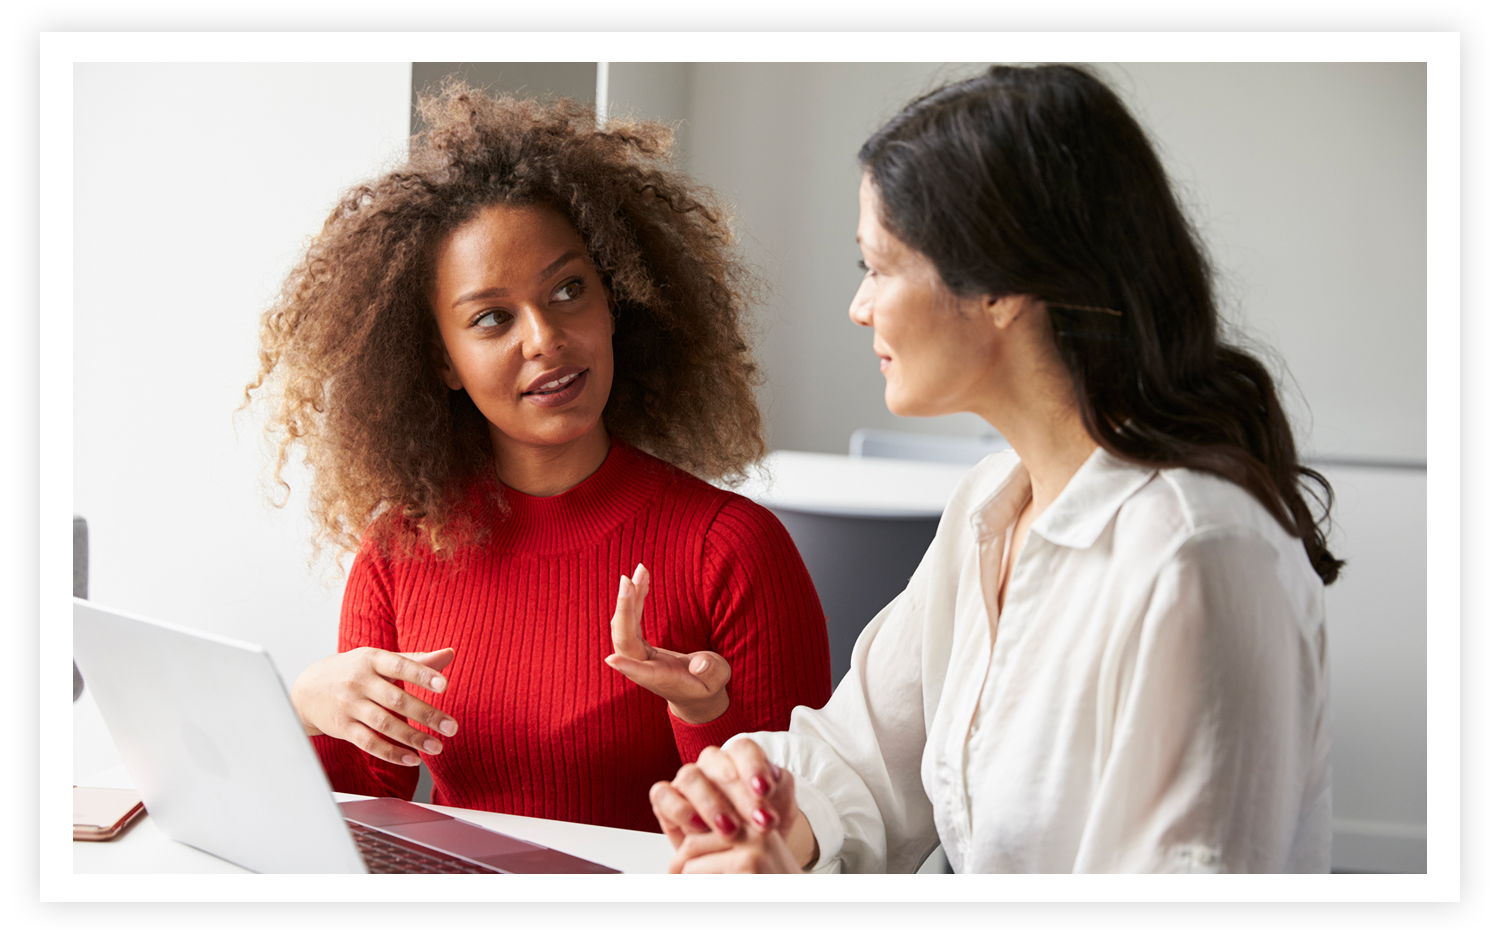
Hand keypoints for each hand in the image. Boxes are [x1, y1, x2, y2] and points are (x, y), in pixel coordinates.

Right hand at [290, 646, 457, 766]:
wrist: (307, 689)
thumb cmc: (353, 671)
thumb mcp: (379, 659)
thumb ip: (415, 660)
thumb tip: (450, 653)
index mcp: (371, 659)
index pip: (399, 666)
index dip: (422, 675)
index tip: (445, 685)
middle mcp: (359, 682)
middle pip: (396, 700)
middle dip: (426, 715)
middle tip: (451, 727)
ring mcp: (349, 706)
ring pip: (384, 724)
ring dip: (413, 738)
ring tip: (437, 747)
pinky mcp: (343, 728)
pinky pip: (369, 743)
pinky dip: (391, 753)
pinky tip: (412, 759)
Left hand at [604, 564, 730, 724]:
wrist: (694, 692)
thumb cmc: (707, 684)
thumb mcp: (717, 678)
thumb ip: (711, 670)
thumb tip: (700, 664)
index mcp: (661, 678)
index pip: (642, 672)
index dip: (628, 667)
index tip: (611, 659)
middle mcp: (643, 667)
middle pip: (625, 640)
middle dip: (625, 610)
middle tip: (627, 580)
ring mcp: (637, 656)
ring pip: (624, 626)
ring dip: (629, 598)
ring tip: (639, 571)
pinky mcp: (637, 645)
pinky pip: (630, 620)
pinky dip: (634, 600)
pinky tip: (640, 580)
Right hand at [649, 741, 816, 869]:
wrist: (742, 857)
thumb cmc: (760, 827)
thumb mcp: (780, 808)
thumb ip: (782, 787)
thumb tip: (775, 775)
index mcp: (738, 758)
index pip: (742, 748)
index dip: (753, 767)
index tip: (765, 792)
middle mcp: (710, 765)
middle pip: (716, 763)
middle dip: (738, 794)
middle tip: (757, 822)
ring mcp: (686, 781)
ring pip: (690, 776)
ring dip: (711, 804)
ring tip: (730, 830)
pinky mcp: (665, 800)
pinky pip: (662, 794)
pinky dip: (679, 810)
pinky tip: (699, 829)